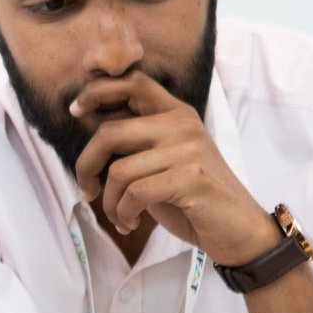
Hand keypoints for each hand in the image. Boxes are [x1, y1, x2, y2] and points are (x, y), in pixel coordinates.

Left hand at [71, 71, 276, 264]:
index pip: (132, 82)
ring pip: (118, 171)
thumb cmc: (190, 198)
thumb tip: (87, 126)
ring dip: (110, 203)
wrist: (237, 230)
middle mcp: (182, 125)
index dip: (96, 92)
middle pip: (109, 133)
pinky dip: (123, 214)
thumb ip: (133, 144)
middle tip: (87, 190)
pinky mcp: (191, 177)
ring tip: (120, 217)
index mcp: (175, 114)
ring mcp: (188, 149)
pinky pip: (134, 194)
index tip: (75, 111)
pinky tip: (130, 223)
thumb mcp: (159, 163)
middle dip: (86, 167)